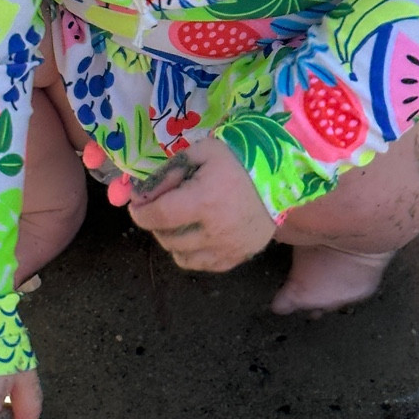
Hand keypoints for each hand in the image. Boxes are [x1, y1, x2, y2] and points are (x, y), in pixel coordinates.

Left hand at [126, 136, 275, 272]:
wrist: (280, 178)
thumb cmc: (238, 160)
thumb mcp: (200, 153)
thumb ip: (168, 173)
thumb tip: (141, 195)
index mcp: (203, 200)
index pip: (156, 216)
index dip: (140, 212)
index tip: (138, 205)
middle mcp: (214, 230)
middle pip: (166, 238)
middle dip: (156, 223)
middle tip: (161, 209)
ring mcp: (227, 248)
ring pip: (180, 256)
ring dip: (172, 240)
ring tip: (179, 223)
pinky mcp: (237, 258)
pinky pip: (201, 265)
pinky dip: (191, 253)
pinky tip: (196, 236)